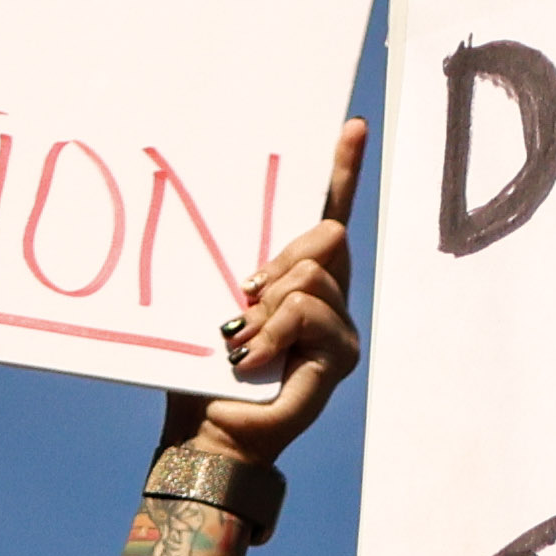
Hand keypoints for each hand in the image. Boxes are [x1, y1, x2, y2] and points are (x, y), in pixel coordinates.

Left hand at [165, 125, 365, 466]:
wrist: (208, 428)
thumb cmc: (205, 368)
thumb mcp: (217, 304)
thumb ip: (240, 273)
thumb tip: (245, 262)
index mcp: (298, 276)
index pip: (328, 213)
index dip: (342, 170)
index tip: (350, 127)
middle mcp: (329, 296)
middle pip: (328, 234)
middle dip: (280, 260)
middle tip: (243, 298)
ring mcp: (340, 326)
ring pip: (312, 276)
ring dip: (265, 309)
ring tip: (242, 346)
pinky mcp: (341, 354)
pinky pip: (308, 311)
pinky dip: (273, 333)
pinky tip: (253, 362)